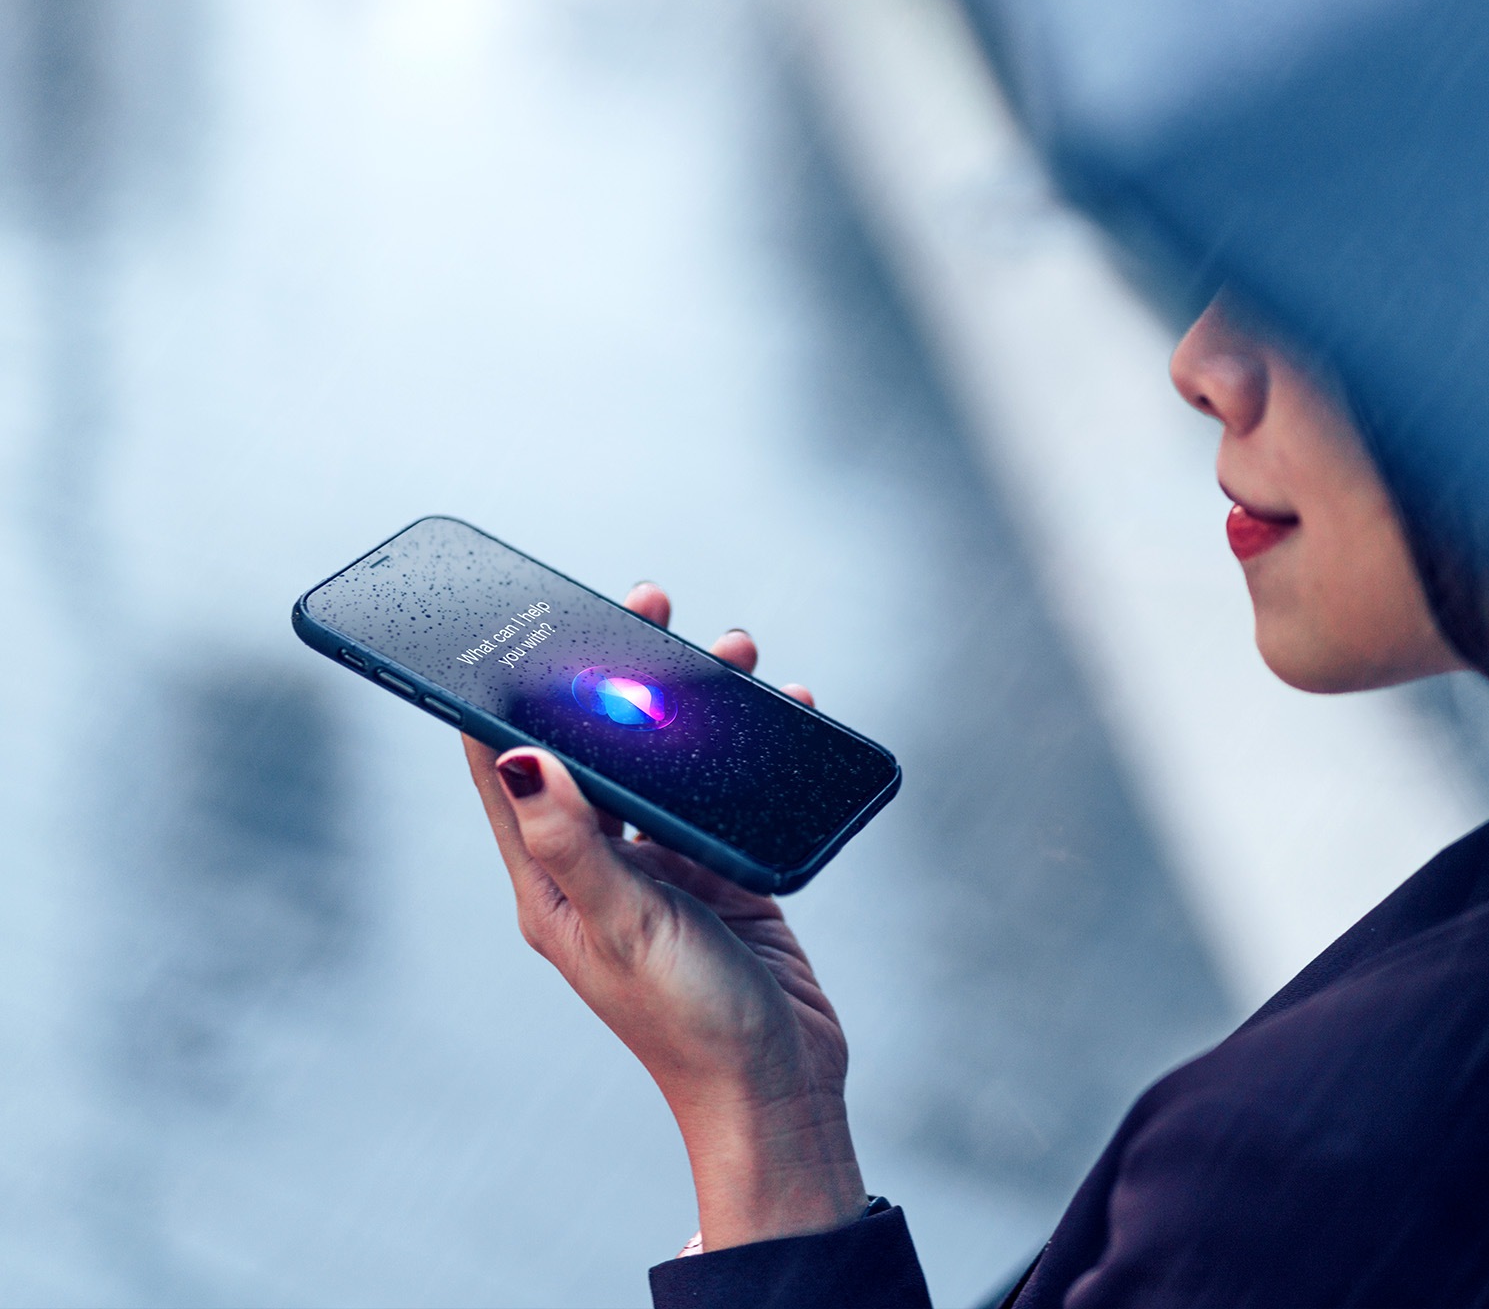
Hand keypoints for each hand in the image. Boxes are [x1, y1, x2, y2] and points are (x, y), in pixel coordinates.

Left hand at [462, 583, 866, 1249]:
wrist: (780, 1086)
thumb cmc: (689, 1022)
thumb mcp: (624, 925)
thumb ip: (573, 840)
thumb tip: (516, 756)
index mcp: (551, 878)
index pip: (503, 765)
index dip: (505, 690)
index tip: (524, 622)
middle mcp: (598, 861)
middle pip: (594, 742)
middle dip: (615, 670)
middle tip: (647, 605)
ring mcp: (659, 863)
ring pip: (664, 756)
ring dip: (691, 699)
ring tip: (731, 650)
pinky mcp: (715, 868)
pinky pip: (723, 787)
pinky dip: (748, 744)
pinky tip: (783, 706)